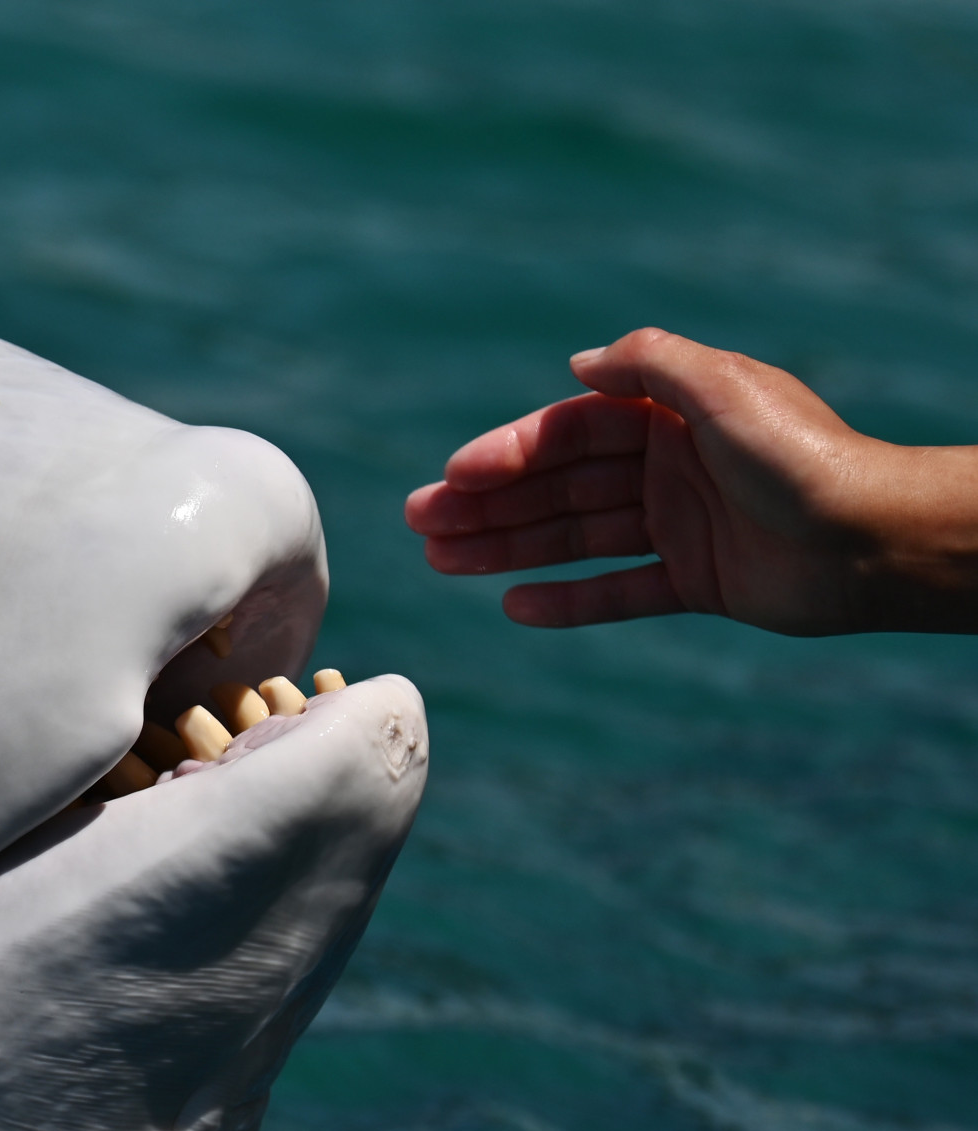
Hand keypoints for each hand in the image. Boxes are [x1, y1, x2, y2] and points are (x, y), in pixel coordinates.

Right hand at [405, 328, 977, 634]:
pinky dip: (567, 600)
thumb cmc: (802, 457)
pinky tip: (513, 604)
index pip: (569, 431)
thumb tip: (576, 365)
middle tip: (419, 523)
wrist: (873, 541)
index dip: (509, 452)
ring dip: (506, 548)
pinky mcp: (697, 581)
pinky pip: (617, 593)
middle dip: (488, 503)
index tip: (454, 476)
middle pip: (560, 485)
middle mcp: (672, 466)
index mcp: (674, 415)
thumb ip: (647, 362)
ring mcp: (681, 525)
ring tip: (440, 561)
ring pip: (575, 537)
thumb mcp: (722, 386)